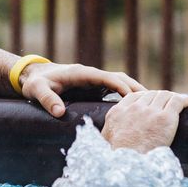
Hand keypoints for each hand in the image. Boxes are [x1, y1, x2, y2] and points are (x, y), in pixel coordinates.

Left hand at [19, 62, 144, 117]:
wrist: (33, 76)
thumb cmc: (36, 83)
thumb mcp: (38, 91)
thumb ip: (48, 100)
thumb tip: (60, 113)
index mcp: (82, 73)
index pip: (108, 78)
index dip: (122, 87)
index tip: (134, 99)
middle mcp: (91, 75)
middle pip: (120, 79)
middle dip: (136, 89)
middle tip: (154, 102)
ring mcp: (94, 81)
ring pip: (120, 83)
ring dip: (134, 93)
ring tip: (152, 106)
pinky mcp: (93, 88)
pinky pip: (114, 90)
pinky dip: (126, 97)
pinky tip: (136, 109)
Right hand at [101, 90, 187, 152]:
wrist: (127, 165)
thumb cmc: (116, 158)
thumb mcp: (106, 139)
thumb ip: (110, 131)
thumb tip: (110, 136)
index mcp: (118, 112)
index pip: (135, 96)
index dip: (146, 98)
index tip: (152, 104)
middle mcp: (135, 108)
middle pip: (151, 94)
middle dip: (161, 98)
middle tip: (169, 105)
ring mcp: (150, 112)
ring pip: (165, 95)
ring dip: (173, 98)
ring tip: (180, 103)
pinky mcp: (165, 118)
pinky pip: (177, 101)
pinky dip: (184, 100)